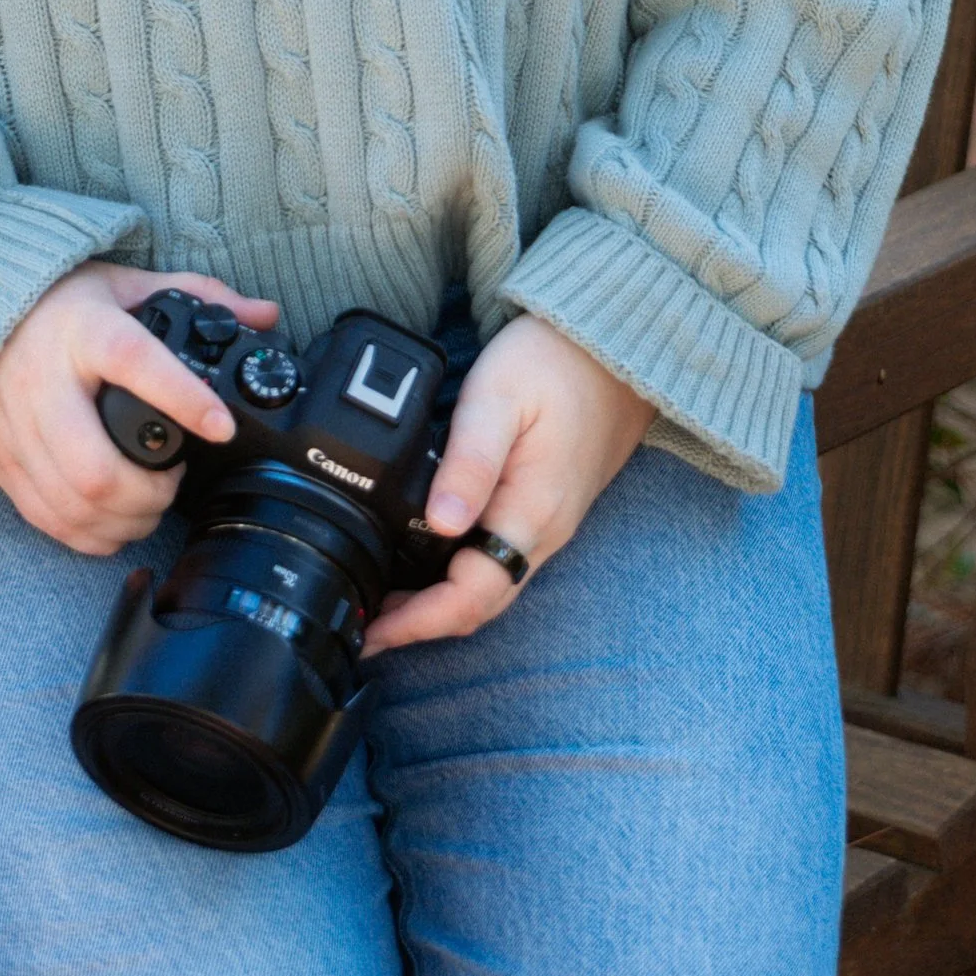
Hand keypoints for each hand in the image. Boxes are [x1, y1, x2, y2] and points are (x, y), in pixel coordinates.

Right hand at [0, 264, 278, 554]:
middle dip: (148, 495)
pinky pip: (42, 515)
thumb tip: (266, 315)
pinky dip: (84, 533)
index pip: (134, 361)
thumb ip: (195, 294)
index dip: (181, 398)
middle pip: (95, 467)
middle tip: (173, 484)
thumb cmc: (50, 298)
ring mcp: (11, 425)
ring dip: (121, 521)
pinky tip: (110, 523)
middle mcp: (41, 380)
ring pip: (69, 503)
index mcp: (82, 328)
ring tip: (148, 505)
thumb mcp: (121, 283)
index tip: (222, 426)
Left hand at [363, 314, 649, 655]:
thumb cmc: (553, 361)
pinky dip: (459, 576)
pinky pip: (500, 560)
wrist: (613, 342)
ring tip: (383, 599)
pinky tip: (426, 559)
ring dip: (439, 604)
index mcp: (531, 514)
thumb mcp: (498, 398)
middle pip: (480, 604)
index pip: (471, 596)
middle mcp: (545, 532)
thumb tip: (440, 523)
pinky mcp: (546, 506)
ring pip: (490, 585)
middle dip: (421, 624)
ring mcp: (549, 523)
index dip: (418, 623)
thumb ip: (469, 461)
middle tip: (363, 624)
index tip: (371, 633)